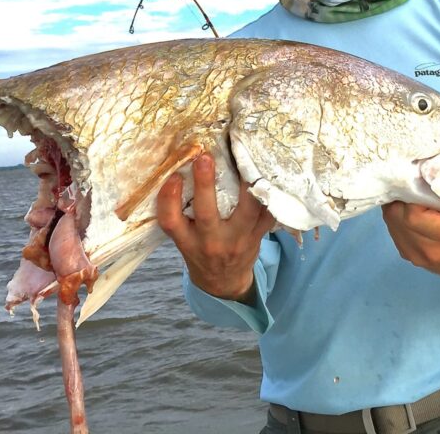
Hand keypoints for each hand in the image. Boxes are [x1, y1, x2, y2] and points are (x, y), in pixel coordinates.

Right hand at [156, 152, 275, 301]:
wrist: (223, 282)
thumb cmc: (199, 251)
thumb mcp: (184, 237)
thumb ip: (181, 211)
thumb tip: (183, 165)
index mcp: (187, 241)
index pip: (171, 221)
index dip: (169, 198)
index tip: (173, 176)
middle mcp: (211, 242)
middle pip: (206, 214)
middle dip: (205, 184)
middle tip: (204, 157)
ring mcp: (238, 241)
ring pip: (247, 211)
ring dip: (248, 184)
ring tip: (245, 157)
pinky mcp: (258, 237)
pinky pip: (268, 214)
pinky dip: (269, 194)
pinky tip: (267, 173)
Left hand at [382, 177, 439, 291]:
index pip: (414, 214)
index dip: (411, 193)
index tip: (418, 180)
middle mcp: (430, 250)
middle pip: (397, 216)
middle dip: (401, 195)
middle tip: (411, 182)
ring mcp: (416, 256)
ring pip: (391, 221)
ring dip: (397, 204)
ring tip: (410, 194)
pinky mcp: (407, 256)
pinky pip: (392, 229)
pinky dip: (396, 216)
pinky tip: (408, 209)